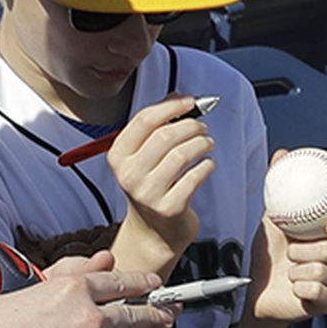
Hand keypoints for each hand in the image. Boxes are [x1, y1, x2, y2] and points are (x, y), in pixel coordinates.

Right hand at [0, 254, 173, 327]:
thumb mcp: (24, 291)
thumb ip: (69, 274)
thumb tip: (105, 260)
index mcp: (71, 291)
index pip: (120, 283)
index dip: (142, 284)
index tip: (155, 285)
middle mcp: (90, 320)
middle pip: (139, 316)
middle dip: (159, 315)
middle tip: (169, 314)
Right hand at [105, 94, 214, 264]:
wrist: (155, 230)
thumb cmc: (153, 184)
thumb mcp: (146, 155)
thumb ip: (159, 125)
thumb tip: (180, 97)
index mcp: (119, 155)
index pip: (145, 120)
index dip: (172, 107)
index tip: (191, 101)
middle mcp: (129, 173)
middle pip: (166, 136)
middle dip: (191, 126)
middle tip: (203, 128)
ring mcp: (148, 192)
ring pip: (182, 154)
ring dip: (202, 144)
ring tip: (208, 143)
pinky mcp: (169, 207)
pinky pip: (195, 177)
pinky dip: (207, 166)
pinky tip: (207, 165)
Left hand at [250, 201, 326, 323]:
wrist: (257, 289)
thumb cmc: (270, 254)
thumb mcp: (273, 219)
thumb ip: (281, 192)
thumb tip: (280, 158)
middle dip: (303, 251)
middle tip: (290, 252)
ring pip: (323, 271)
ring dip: (297, 270)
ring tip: (290, 271)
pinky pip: (318, 292)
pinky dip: (299, 288)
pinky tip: (295, 288)